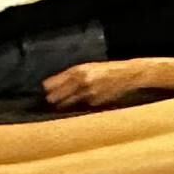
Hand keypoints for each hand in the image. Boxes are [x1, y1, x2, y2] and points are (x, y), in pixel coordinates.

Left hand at [43, 56, 173, 109]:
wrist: (129, 74)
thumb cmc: (108, 69)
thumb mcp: (90, 67)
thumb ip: (74, 75)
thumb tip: (56, 84)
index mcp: (79, 70)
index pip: (55, 81)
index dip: (48, 87)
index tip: (44, 89)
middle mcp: (82, 81)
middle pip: (58, 95)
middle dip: (53, 98)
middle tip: (50, 100)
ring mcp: (89, 93)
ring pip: (68, 103)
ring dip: (63, 104)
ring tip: (59, 106)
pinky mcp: (95, 103)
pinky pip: (82, 106)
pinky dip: (79, 107)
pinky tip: (79, 105)